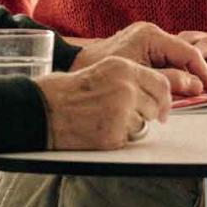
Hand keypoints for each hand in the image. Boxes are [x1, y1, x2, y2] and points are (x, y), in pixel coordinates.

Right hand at [34, 56, 172, 149]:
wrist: (42, 108)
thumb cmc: (68, 90)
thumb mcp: (103, 71)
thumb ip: (130, 78)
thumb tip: (156, 94)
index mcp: (123, 68)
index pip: (162, 84)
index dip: (165, 100)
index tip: (163, 110)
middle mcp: (126, 87)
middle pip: (155, 106)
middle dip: (147, 114)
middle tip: (128, 117)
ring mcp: (120, 111)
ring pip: (142, 123)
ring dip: (129, 125)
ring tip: (104, 119)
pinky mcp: (112, 134)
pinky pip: (127, 139)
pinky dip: (116, 138)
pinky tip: (97, 129)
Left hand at [72, 21, 206, 100]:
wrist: (74, 66)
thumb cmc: (101, 70)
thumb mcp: (140, 78)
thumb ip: (169, 81)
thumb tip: (197, 87)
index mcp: (152, 36)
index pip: (189, 53)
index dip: (204, 74)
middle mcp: (151, 33)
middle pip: (184, 55)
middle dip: (196, 76)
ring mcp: (146, 39)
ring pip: (176, 59)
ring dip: (184, 76)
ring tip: (195, 95)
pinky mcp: (142, 48)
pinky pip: (165, 61)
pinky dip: (172, 75)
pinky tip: (176, 89)